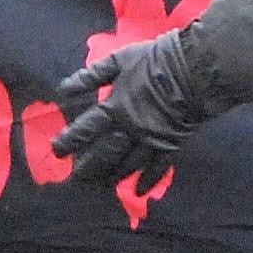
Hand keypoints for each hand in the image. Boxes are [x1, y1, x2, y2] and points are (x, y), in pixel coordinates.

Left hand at [53, 30, 218, 182]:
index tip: (57, 151)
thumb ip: (90, 77)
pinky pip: (158, 168)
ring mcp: (151, 139)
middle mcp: (130, 128)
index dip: (70, 141)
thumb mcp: (117, 61)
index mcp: (115, 107)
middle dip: (89, 167)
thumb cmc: (154, 61)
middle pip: (105, 153)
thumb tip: (63, 90)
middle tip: (77, 179)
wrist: (195, 68)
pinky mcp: (172, 144)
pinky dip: (148, 181)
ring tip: (101, 186)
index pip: (86, 129)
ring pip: (128, 164)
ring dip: (113, 176)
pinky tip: (138, 192)